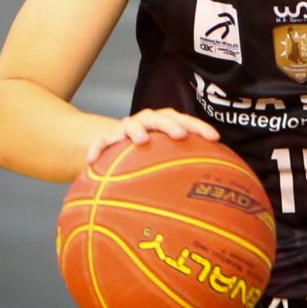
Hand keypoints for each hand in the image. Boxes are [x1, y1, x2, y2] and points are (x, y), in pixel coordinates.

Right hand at [86, 108, 219, 164]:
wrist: (114, 142)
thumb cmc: (148, 153)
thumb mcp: (165, 156)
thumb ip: (184, 165)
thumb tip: (215, 189)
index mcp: (164, 123)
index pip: (184, 120)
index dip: (199, 127)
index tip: (214, 138)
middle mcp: (145, 122)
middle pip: (159, 118)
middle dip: (170, 125)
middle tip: (179, 136)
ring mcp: (124, 128)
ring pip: (130, 125)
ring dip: (136, 131)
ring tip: (140, 140)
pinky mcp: (105, 138)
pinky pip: (99, 143)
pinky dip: (96, 149)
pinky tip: (91, 161)